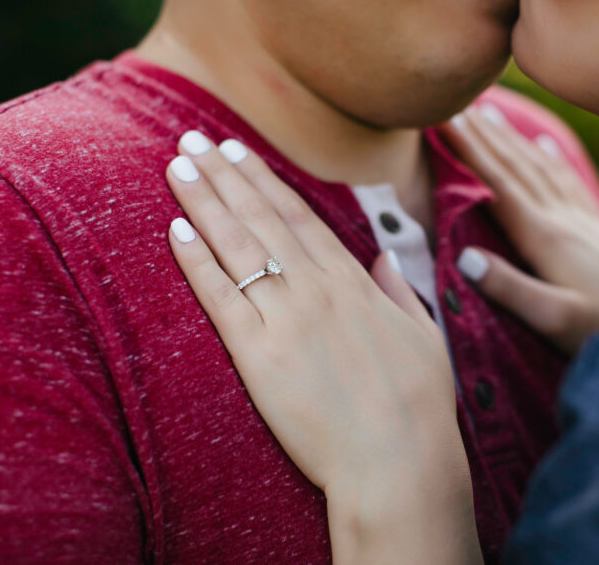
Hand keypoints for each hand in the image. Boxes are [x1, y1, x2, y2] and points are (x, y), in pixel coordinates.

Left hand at [165, 132, 481, 564]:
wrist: (398, 461)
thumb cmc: (418, 406)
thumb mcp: (422, 336)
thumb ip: (396, 291)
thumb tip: (382, 257)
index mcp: (353, 283)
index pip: (299, 217)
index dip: (264, 181)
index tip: (239, 151)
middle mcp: (317, 288)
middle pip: (261, 218)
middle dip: (225, 174)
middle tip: (194, 137)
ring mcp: (286, 318)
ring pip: (236, 245)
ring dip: (204, 202)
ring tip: (177, 166)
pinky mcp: (258, 354)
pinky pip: (220, 297)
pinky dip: (196, 261)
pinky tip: (175, 230)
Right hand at [440, 108, 598, 353]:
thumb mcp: (553, 320)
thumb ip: (509, 289)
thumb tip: (463, 256)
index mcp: (544, 237)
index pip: (497, 183)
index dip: (469, 149)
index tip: (444, 117)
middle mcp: (562, 218)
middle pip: (516, 165)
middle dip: (482, 132)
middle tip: (454, 101)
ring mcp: (582, 220)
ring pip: (540, 166)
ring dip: (510, 138)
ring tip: (487, 112)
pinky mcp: (597, 229)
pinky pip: (569, 181)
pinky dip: (551, 157)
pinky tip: (544, 143)